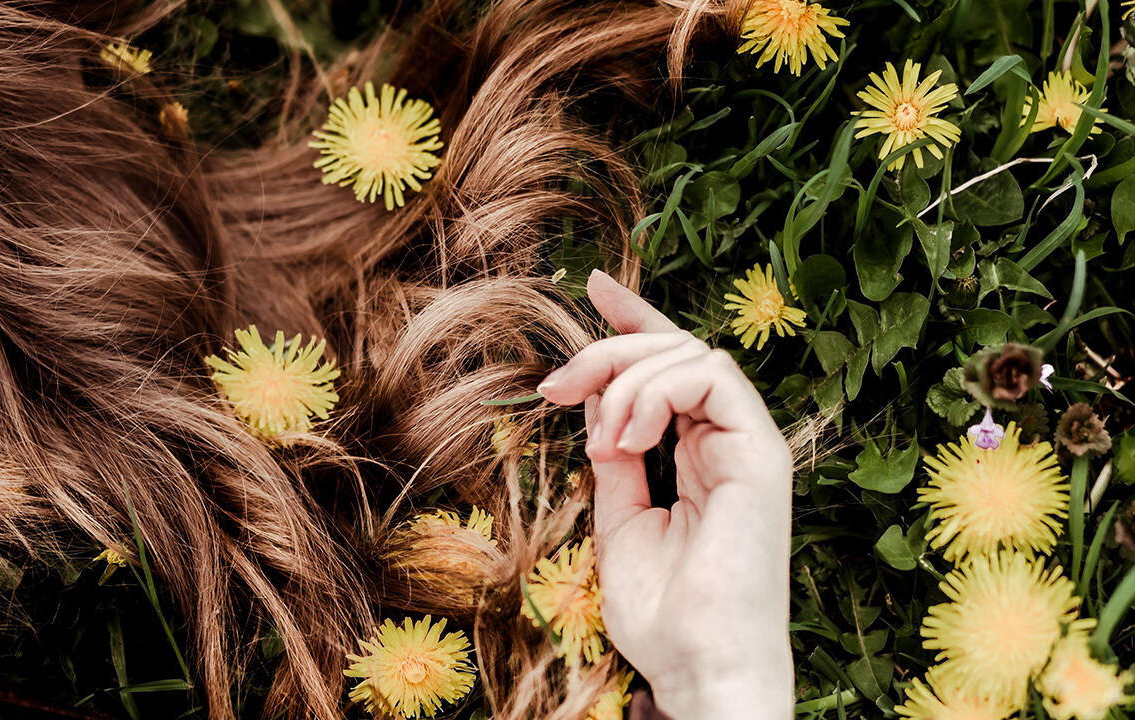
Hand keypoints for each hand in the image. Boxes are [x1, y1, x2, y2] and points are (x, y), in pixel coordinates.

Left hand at [537, 270, 793, 719]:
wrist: (698, 664)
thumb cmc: (664, 612)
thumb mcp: (620, 518)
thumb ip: (616, 457)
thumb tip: (595, 404)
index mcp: (701, 458)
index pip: (672, 369)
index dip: (636, 323)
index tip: (594, 288)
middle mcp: (729, 443)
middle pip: (674, 352)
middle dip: (607, 353)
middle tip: (555, 386)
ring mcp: (749, 444)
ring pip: (689, 355)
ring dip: (625, 381)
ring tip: (598, 440)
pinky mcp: (761, 451)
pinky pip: (709, 378)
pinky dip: (655, 394)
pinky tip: (626, 439)